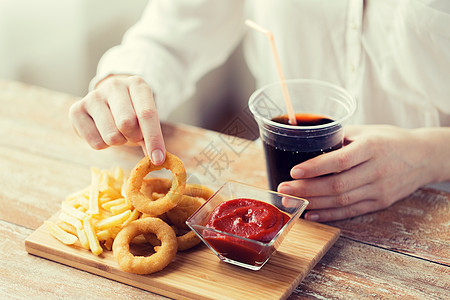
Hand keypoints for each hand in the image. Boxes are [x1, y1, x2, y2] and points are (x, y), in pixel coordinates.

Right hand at [69, 75, 165, 163]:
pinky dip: (103, 145)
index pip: (147, 114)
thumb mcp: (145, 119)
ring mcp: (93, 96)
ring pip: (111, 136)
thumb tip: (157, 159)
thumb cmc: (132, 112)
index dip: (154, 139)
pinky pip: (95, 142)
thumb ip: (151, 136)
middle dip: (133, 137)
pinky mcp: (76, 109)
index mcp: (137, 85)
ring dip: (118, 142)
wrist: (108, 100)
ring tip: (118, 132)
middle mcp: (115, 85)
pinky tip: (103, 132)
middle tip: (133, 135)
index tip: (158, 160)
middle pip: (127, 123)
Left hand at [278, 125, 447, 221]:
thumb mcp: (366, 131)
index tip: (293, 171)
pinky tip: (311, 214)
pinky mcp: (380, 203)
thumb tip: (307, 143)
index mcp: (371, 148)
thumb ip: (338, 138)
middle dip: (306, 189)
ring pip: (341, 201)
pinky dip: (329, 215)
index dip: (314, 168)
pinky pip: (351, 212)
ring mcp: (379, 190)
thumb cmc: (390, 139)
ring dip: (313, 203)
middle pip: (336, 185)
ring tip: (291, 202)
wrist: (424, 157)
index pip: (339, 161)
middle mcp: (376, 170)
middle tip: (283, 190)